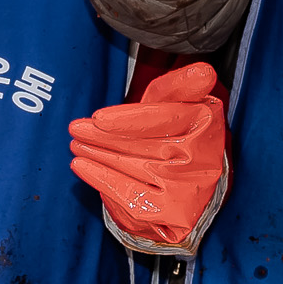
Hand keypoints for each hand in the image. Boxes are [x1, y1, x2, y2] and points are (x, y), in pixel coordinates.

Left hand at [67, 62, 226, 253]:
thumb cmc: (176, 134)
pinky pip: (130, 194)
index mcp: (206, 124)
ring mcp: (187, 188)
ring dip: (98, 155)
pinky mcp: (171, 212)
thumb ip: (181, 86)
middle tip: (76, 129)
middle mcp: (202, 158)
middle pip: (144, 144)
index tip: (98, 118)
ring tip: (76, 144)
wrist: (192, 184)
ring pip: (133, 167)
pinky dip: (102, 179)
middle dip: (104, 136)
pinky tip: (83, 166)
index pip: (165, 118)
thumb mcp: (179, 104)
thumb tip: (203, 71)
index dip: (129, 119)